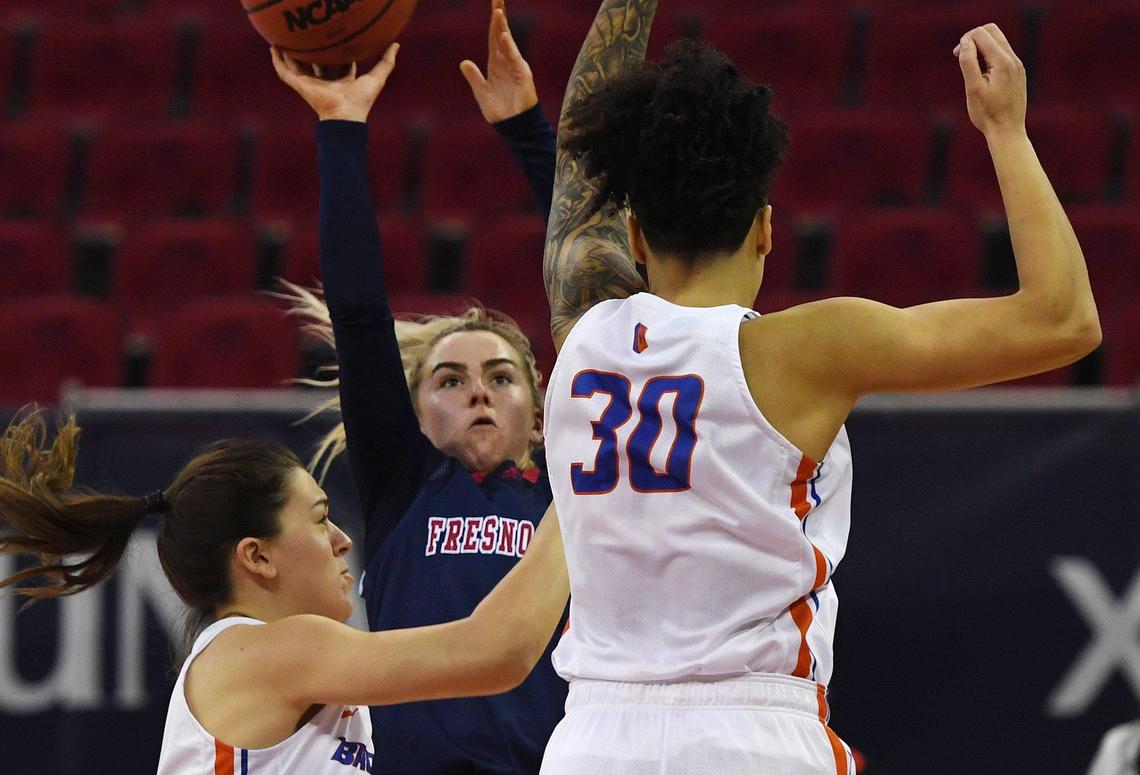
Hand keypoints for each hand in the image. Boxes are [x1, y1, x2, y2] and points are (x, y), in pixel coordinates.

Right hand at [271, 44, 398, 122]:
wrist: (345, 115)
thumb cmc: (361, 100)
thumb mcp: (377, 77)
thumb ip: (386, 61)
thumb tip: (396, 44)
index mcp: (342, 80)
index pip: (339, 62)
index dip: (338, 49)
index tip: (336, 34)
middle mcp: (325, 81)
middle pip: (317, 61)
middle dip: (313, 48)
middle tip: (309, 31)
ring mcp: (310, 83)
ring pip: (297, 64)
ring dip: (290, 51)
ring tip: (284, 34)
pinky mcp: (299, 85)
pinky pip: (284, 71)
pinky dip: (278, 60)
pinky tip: (273, 47)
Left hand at [460, 0, 538, 123]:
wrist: (513, 127)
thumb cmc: (500, 111)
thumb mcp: (482, 92)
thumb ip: (474, 77)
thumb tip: (463, 62)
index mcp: (496, 63)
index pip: (493, 37)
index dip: (492, 21)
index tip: (493, 4)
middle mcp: (507, 61)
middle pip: (501, 34)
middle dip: (499, 15)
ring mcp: (515, 67)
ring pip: (507, 43)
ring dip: (502, 27)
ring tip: (497, 11)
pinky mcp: (522, 76)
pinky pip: (514, 58)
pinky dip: (508, 47)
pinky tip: (502, 34)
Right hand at [954, 24, 1026, 138]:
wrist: (1008, 131)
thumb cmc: (988, 114)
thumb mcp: (973, 89)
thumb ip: (969, 63)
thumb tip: (965, 42)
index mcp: (1002, 62)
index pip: (981, 34)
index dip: (965, 41)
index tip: (957, 57)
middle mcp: (1013, 59)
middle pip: (991, 30)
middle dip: (973, 38)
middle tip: (961, 56)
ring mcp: (1017, 65)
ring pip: (998, 40)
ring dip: (980, 46)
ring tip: (969, 66)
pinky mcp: (1017, 72)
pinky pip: (1002, 53)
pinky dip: (988, 55)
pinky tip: (981, 73)